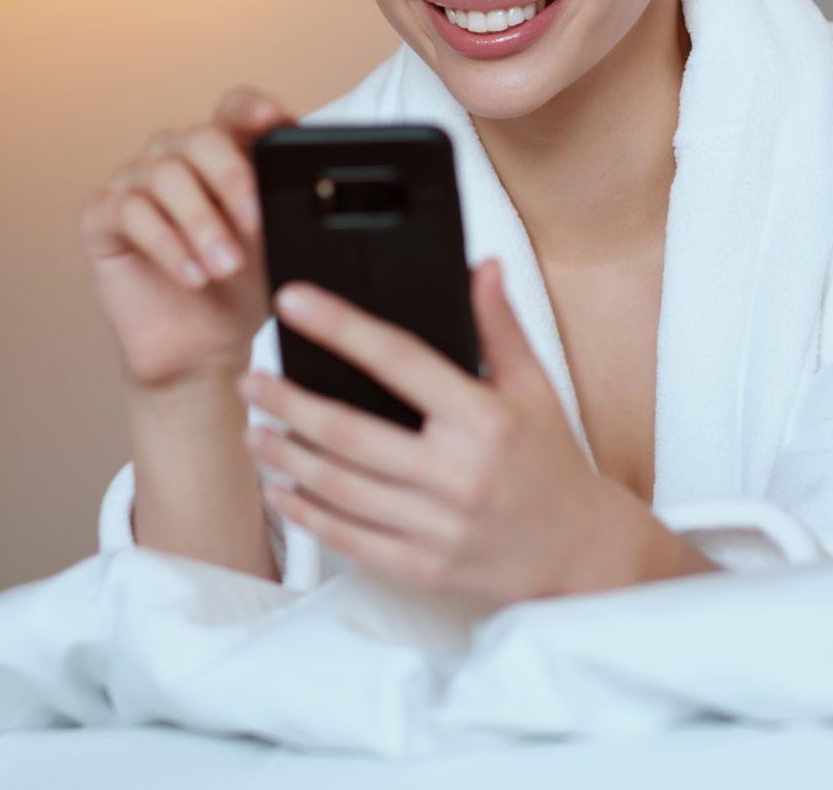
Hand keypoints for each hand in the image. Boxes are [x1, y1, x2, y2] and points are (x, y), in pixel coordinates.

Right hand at [78, 86, 295, 389]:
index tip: (274, 120)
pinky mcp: (100, 215)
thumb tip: (308, 188)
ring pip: (165, 176)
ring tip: (226, 268)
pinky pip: (128, 210)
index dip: (252, 110)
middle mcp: (175, 157)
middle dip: (233, 179)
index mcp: (222, 154)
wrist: (202, 347)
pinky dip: (166, 244)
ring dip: (202, 223)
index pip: (234, 110)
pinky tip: (192, 276)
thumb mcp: (277, 247)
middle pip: (200, 139)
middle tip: (256, 224)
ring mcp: (134, 181)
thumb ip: (286, 207)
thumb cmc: (241, 288)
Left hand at [241, 257, 627, 604]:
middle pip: (349, 432)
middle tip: (252, 380)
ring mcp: (438, 526)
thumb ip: (499, 327)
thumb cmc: (552, 461)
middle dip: (289, 403)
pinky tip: (281, 490)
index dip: (341, 327)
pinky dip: (307, 514)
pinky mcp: (422, 566)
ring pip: (339, 487)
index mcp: (484, 420)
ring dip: (286, 457)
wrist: (580, 552)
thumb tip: (481, 265)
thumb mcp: (535, 387)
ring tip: (255, 432)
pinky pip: (349, 539)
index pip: (399, 360)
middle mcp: (458, 473)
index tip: (294, 302)